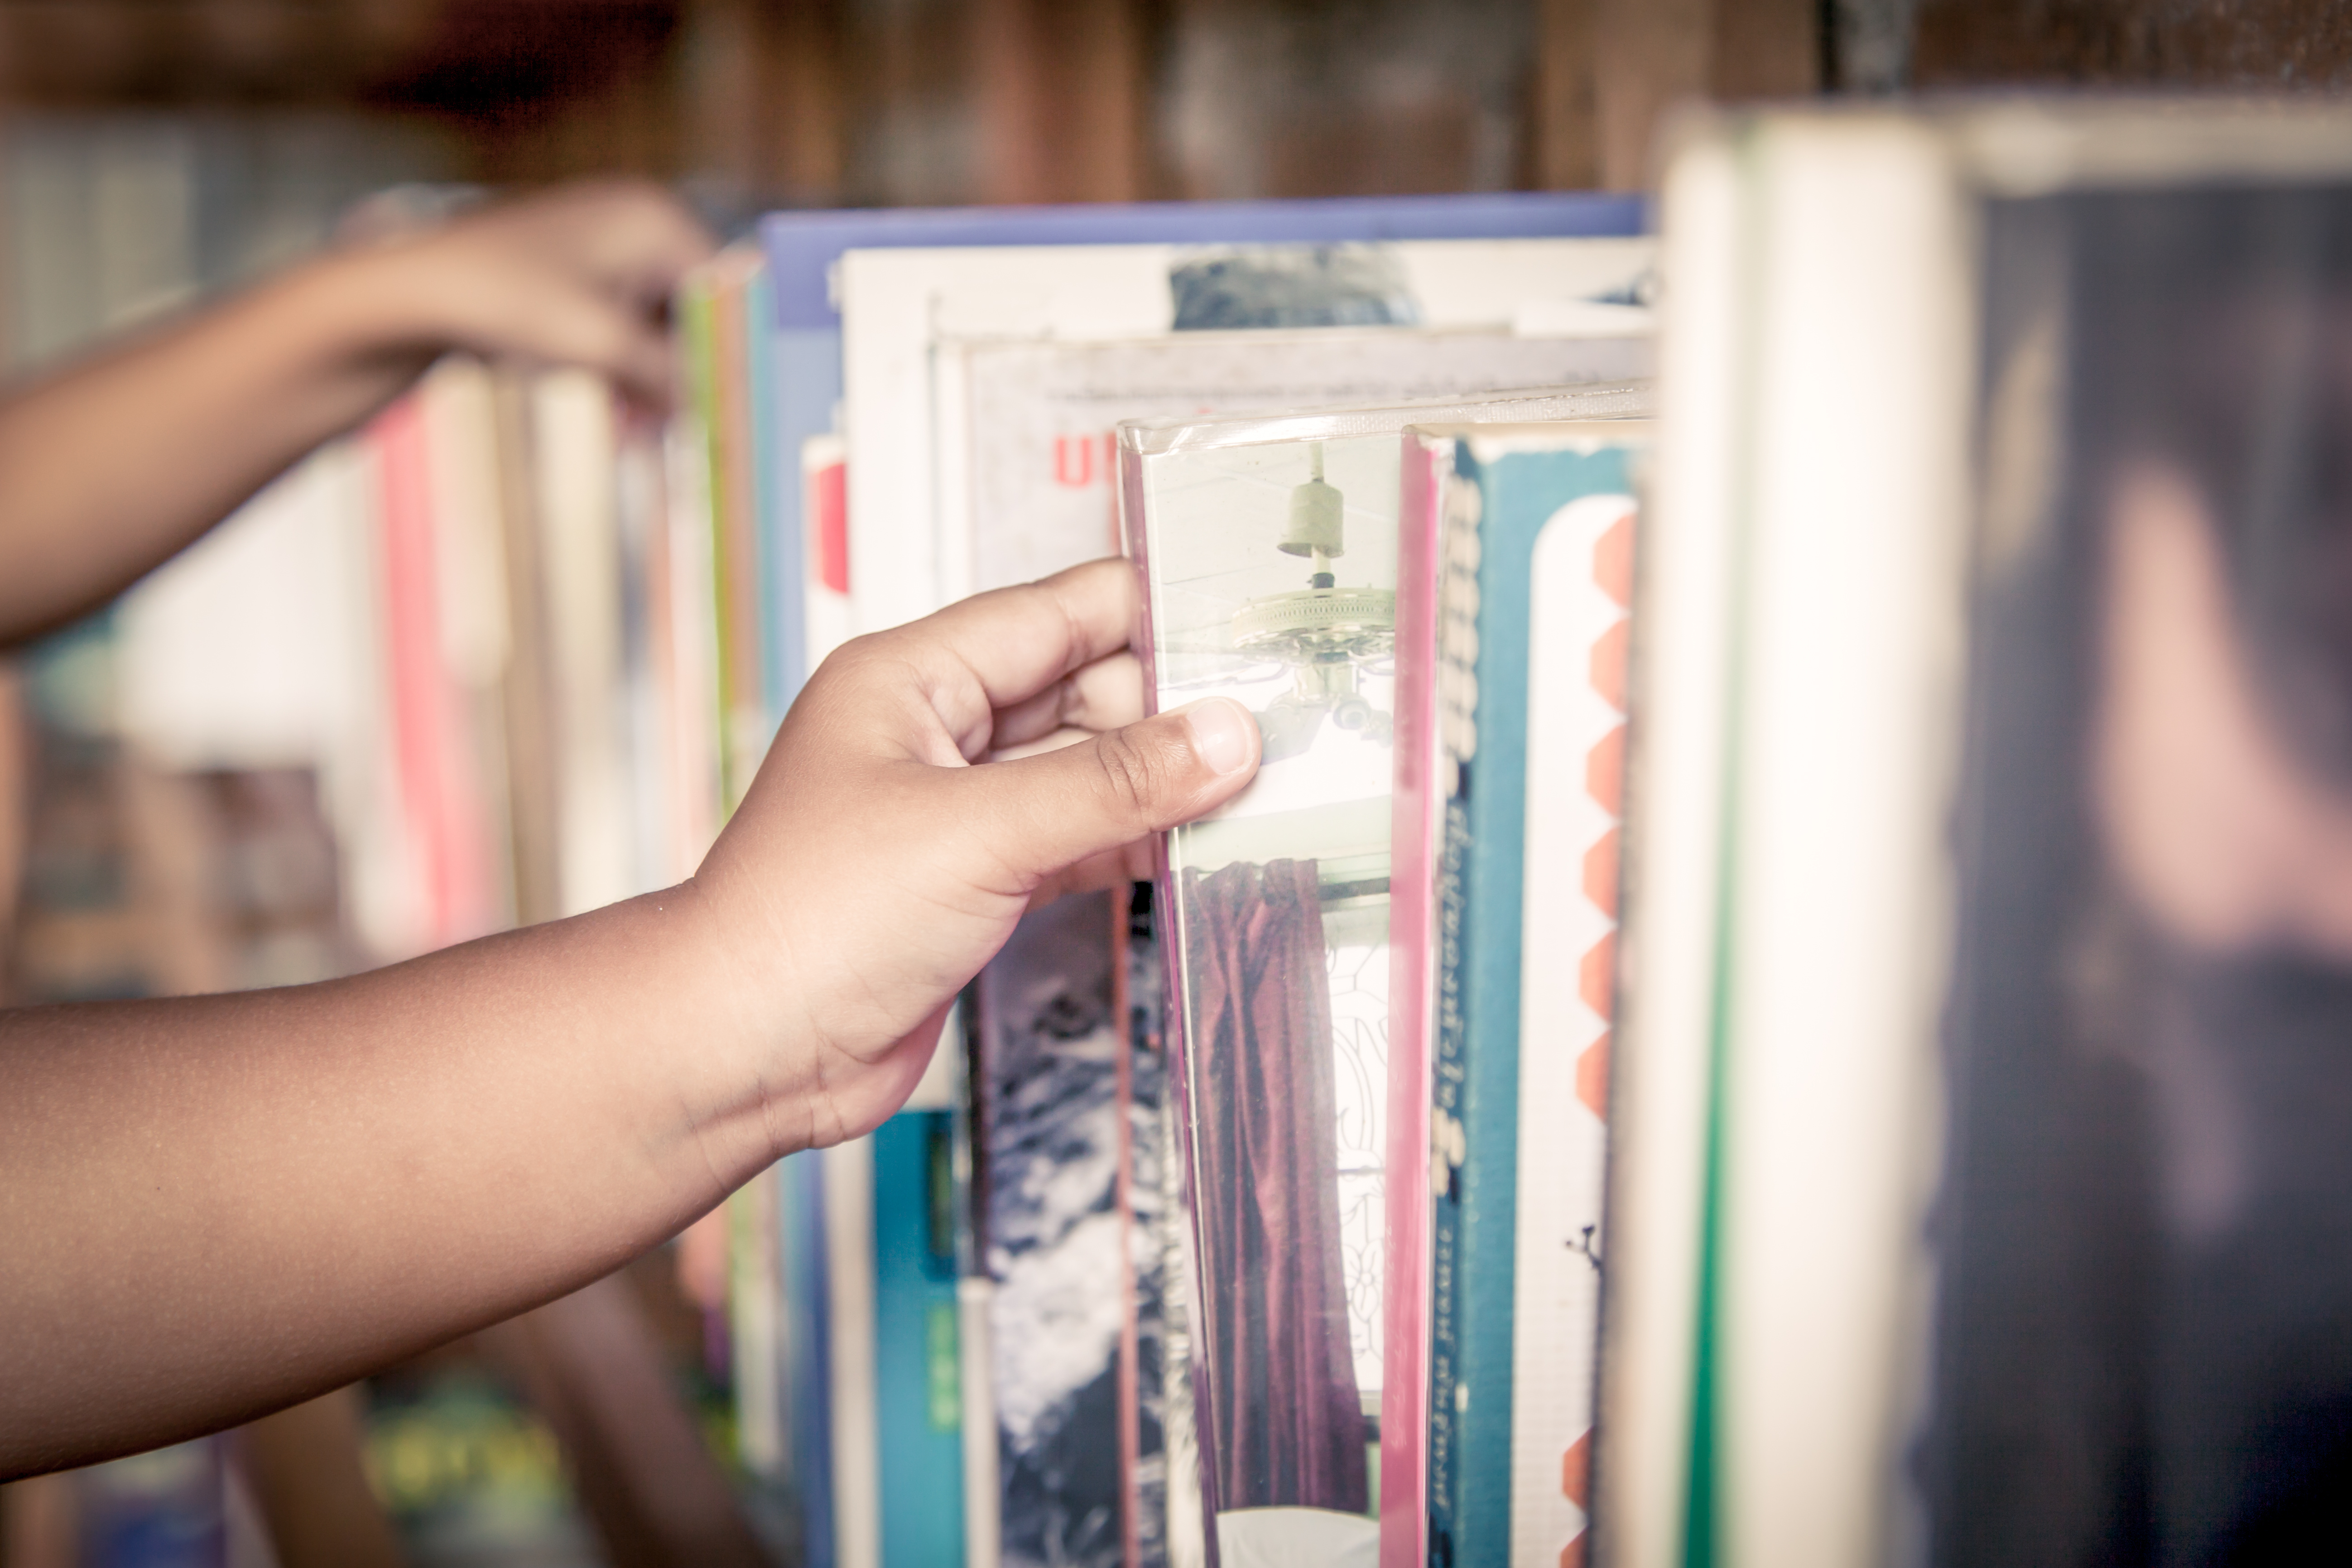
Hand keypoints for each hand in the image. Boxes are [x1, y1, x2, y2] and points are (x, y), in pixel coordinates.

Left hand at [342, 180, 712, 408]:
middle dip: (691, 372)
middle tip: (692, 431)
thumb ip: (672, 375)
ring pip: (658, 325)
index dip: (734, 352)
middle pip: (695, 309)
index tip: (737, 406)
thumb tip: (718, 406)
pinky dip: (624, 370)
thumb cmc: (504, 303)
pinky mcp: (572, 274)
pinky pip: (622, 326)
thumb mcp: (604, 347)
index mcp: (655, 219)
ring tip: (642, 431)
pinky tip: (618, 415)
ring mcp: (602, 245)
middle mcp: (635, 221)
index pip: (728, 290)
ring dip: (656, 382)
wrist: (407, 295)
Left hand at [691, 559, 1260, 1150]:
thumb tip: (1227, 736)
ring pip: (1086, 771)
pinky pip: (1076, 840)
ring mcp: (958, 811)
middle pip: (1083, 690)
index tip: (1249, 623)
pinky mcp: (977, 884)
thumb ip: (1113, 783)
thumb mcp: (980, 831)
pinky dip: (1134, 842)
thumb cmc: (812, 919)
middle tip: (1281, 722)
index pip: (1058, 615)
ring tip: (1265, 782)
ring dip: (1162, 781)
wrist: (744, 1049)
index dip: (1153, 613)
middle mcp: (936, 733)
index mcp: (914, 678)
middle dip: (1173, 707)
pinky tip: (1202, 846)